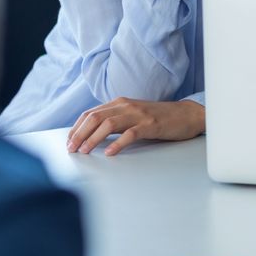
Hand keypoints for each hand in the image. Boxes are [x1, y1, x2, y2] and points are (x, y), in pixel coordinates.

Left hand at [67, 98, 205, 156]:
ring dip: (93, 139)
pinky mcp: (151, 125)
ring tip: (85, 151)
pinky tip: (110, 153)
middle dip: (79, 134)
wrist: (186, 114)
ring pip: (108, 124)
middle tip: (71, 149)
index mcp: (120, 102)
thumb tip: (91, 135)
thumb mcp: (133, 114)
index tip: (68, 142)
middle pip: (95, 118)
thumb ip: (114, 120)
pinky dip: (117, 144)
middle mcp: (127, 106)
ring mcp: (139, 115)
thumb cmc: (159, 117)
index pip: (90, 113)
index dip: (76, 128)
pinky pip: (130, 134)